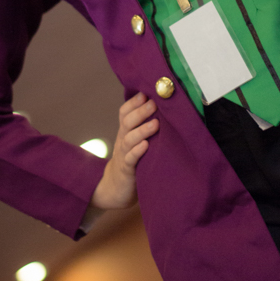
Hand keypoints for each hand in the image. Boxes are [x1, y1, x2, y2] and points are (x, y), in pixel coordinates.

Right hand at [89, 93, 158, 209]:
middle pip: (127, 122)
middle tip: (154, 103)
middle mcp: (122, 140)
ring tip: (155, 123)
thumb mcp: (135, 140)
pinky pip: (130, 159)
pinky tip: (146, 146)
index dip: (133, 102)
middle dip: (140, 111)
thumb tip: (162, 105)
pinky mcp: (127, 170)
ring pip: (129, 139)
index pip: (124, 112)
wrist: (116, 188)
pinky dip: (137, 152)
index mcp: (125, 131)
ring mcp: (123, 155)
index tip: (146, 92)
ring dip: (142, 130)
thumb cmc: (133, 160)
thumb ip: (143, 125)